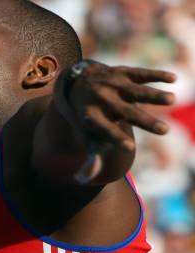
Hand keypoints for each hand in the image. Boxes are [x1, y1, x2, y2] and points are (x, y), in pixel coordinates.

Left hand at [60, 62, 176, 181]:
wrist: (78, 85)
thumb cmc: (89, 119)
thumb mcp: (88, 136)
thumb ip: (91, 158)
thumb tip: (82, 180)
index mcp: (90, 117)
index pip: (103, 129)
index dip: (115, 138)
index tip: (129, 148)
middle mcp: (101, 99)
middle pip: (125, 112)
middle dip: (144, 120)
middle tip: (165, 131)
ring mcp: (112, 84)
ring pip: (135, 90)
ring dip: (153, 95)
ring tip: (172, 100)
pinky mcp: (122, 72)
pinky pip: (140, 73)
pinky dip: (156, 75)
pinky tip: (174, 79)